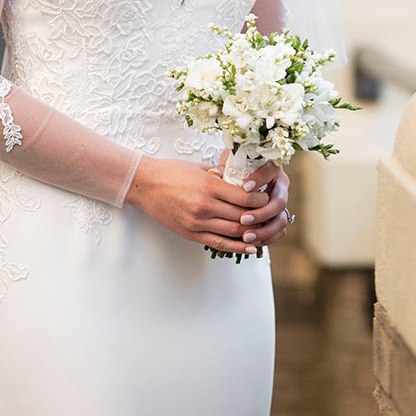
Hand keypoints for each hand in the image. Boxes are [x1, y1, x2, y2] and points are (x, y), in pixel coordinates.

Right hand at [124, 155, 275, 256]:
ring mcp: (197, 222)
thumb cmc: (171, 172)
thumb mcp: (199, 168)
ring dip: (252, 233)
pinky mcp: (191, 234)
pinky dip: (236, 247)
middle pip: (242, 217)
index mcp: (209, 185)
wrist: (144, 185)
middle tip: (271, 215)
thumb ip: (221, 175)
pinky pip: (218, 243)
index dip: (260, 200)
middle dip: (260, 218)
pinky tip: (249, 247)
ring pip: (233, 232)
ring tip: (264, 230)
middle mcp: (205, 206)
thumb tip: (242, 179)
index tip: (267, 197)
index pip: (244, 198)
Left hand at [210, 149, 291, 253]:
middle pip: (279, 201)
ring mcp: (281, 203)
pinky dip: (267, 238)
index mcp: (272, 169)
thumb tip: (214, 174)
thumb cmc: (238, 169)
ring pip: (281, 219)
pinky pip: (279, 231)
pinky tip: (252, 241)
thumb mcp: (231, 164)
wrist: (249, 182)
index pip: (270, 172)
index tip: (245, 188)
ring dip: (264, 230)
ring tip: (246, 236)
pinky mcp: (279, 217)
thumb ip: (226, 169)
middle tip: (244, 219)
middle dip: (261, 213)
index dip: (259, 180)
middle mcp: (280, 186)